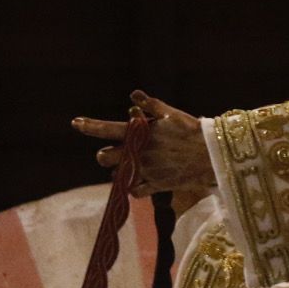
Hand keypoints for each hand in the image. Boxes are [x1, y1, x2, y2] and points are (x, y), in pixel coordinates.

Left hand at [74, 92, 213, 199]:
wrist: (212, 154)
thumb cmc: (192, 130)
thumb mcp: (171, 114)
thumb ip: (150, 105)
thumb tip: (133, 96)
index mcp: (140, 133)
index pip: (108, 129)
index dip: (90, 126)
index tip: (76, 123)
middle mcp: (139, 153)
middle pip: (105, 158)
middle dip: (105, 155)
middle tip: (112, 153)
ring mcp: (146, 171)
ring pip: (118, 175)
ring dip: (120, 170)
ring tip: (130, 165)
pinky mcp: (156, 185)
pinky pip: (135, 191)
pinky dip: (134, 187)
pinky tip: (138, 182)